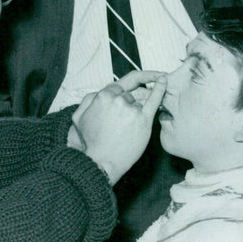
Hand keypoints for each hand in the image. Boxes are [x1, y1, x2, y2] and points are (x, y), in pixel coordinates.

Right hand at [72, 70, 165, 184]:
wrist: (100, 162)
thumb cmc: (89, 142)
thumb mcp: (78, 117)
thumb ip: (89, 100)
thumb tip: (101, 94)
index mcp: (103, 96)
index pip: (118, 88)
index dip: (121, 94)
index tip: (128, 92)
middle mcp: (118, 100)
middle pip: (129, 96)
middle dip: (127, 106)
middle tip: (123, 122)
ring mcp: (132, 109)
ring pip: (139, 102)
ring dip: (135, 112)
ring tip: (128, 128)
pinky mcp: (144, 120)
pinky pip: (154, 99)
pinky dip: (160, 88)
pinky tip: (163, 79)